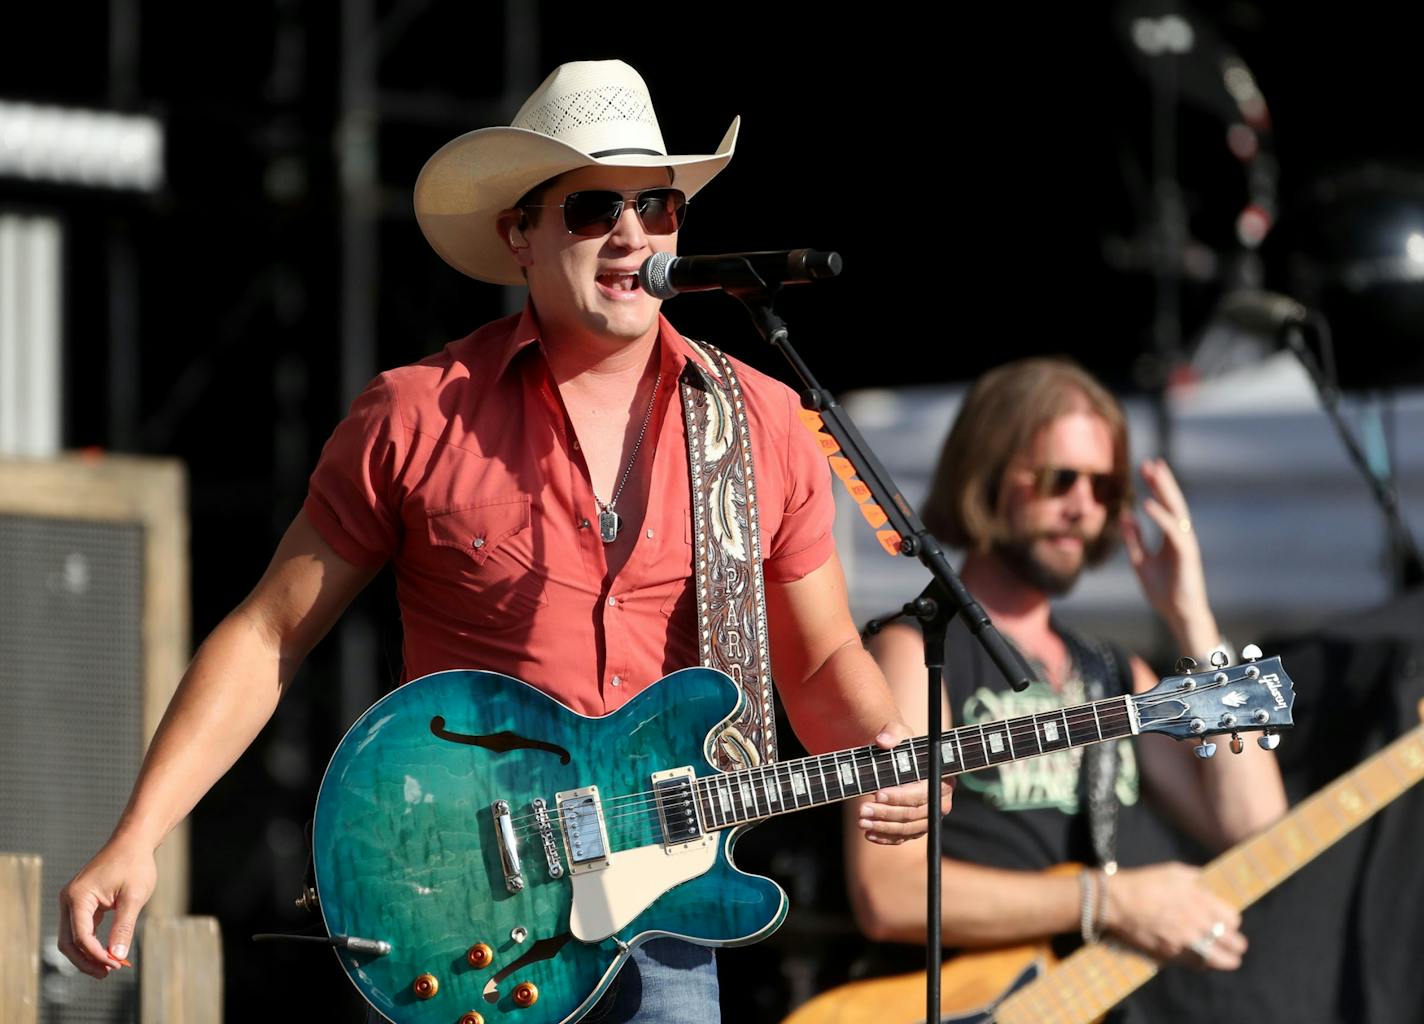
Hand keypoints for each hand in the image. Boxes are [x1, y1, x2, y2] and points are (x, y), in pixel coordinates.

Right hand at [57, 836, 156, 977]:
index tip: (116, 965)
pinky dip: (92, 942)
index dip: (97, 955)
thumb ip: (124, 927)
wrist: (133, 842)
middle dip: (87, 961)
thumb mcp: (134, 897)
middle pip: (69, 942)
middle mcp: (68, 900)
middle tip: (108, 974)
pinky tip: (109, 952)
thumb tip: (117, 956)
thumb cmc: (135, 865)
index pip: (81, 937)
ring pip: (73, 938)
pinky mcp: (81, 902)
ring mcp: (72, 901)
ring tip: (110, 967)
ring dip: (88, 954)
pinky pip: (81, 929)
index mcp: (77, 898)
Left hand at [854, 723, 953, 844]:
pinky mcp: (918, 827)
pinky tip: (869, 834)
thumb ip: (892, 732)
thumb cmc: (902, 745)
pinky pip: (903, 837)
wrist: (899, 760)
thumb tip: (882, 740)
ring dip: (883, 827)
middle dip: (886, 813)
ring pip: (908, 829)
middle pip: (914, 814)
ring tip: (861, 821)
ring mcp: (930, 817)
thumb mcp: (898, 733)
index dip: (900, 796)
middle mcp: (940, 801)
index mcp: (942, 779)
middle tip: (861, 809)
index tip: (877, 794)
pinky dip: (886, 837)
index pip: (921, 793)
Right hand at [1102, 862, 1245, 970]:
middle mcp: (1199, 923)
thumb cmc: (1145, 882)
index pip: (1233, 919)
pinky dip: (1204, 964)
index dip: (1231, 921)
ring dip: (1227, 960)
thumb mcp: (1174, 872)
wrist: (1117, 902)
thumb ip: (1198, 879)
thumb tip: (1210, 885)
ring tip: (1228, 960)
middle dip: (1235, 944)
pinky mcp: (1173, 955)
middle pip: (1234, 943)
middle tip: (1234, 944)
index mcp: (1202, 900)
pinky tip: (1203, 961)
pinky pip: (1198, 966)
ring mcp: (1187, 942)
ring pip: (1221, 960)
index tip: (1226, 922)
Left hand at [1120, 458, 1212, 636]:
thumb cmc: (1163, 591)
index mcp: (1170, 538)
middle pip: (1172, 503)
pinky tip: (1148, 503)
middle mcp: (1180, 537)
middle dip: (1162, 482)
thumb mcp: (1140, 562)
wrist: (1178, 615)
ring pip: (1176, 511)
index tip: (1145, 468)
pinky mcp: (1187, 555)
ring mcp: (1185, 544)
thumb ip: (1134, 540)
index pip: (1163, 506)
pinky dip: (1160, 517)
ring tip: (1154, 473)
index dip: (1155, 487)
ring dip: (1164, 491)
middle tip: (1151, 461)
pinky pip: (1172, 532)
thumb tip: (1125, 517)